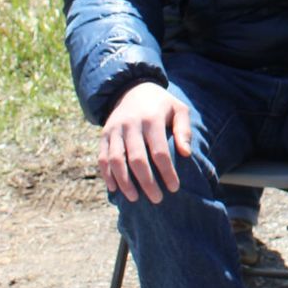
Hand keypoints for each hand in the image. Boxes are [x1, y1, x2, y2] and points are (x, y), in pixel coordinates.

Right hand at [99, 82, 190, 203]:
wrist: (133, 89)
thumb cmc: (161, 105)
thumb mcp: (179, 109)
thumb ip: (184, 129)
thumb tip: (186, 154)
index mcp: (152, 118)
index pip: (159, 151)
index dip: (167, 172)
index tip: (174, 188)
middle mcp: (131, 124)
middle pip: (137, 159)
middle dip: (147, 182)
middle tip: (157, 199)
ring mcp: (114, 130)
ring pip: (116, 160)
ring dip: (124, 182)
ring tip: (134, 199)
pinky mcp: (104, 135)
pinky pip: (102, 158)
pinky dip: (107, 175)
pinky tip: (115, 189)